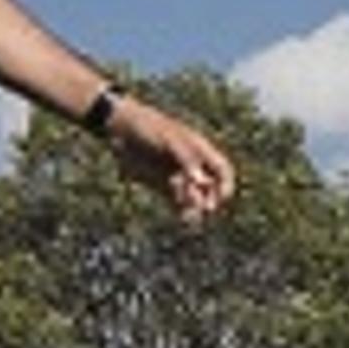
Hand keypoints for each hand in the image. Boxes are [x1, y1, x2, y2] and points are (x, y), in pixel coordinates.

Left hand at [109, 98, 235, 220]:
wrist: (122, 129)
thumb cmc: (150, 128)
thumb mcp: (170, 139)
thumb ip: (187, 159)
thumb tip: (200, 181)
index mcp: (201, 150)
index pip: (222, 171)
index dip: (226, 185)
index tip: (221, 197)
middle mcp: (192, 166)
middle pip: (210, 189)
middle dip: (209, 200)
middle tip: (203, 208)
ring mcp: (178, 176)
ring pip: (194, 199)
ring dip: (195, 209)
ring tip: (190, 218)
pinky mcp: (162, 186)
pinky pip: (177, 203)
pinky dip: (181, 212)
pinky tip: (182, 219)